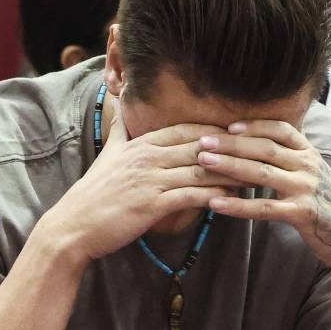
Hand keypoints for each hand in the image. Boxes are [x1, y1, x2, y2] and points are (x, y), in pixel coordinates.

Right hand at [40, 116, 241, 265]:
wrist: (72, 227)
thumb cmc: (92, 195)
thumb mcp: (107, 155)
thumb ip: (119, 130)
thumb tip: (120, 103)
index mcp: (139, 144)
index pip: (185, 130)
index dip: (214, 131)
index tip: (239, 133)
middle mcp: (146, 156)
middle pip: (199, 147)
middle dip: (230, 148)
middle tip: (258, 151)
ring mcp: (149, 179)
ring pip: (199, 170)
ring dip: (229, 173)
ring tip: (255, 176)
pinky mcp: (151, 204)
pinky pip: (190, 196)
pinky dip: (214, 195)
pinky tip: (233, 199)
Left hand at [196, 120, 330, 275]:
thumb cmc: (328, 206)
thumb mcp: (314, 176)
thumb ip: (292, 161)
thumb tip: (261, 148)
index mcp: (310, 154)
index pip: (281, 129)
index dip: (254, 125)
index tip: (228, 125)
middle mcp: (309, 166)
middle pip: (265, 148)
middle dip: (231, 143)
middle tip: (202, 141)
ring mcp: (307, 189)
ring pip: (262, 173)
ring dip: (229, 166)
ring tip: (203, 162)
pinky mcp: (303, 214)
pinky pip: (264, 208)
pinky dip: (237, 205)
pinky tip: (215, 203)